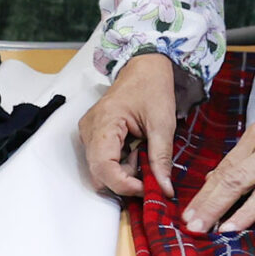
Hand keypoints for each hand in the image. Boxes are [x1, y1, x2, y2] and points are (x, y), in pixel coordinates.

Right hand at [79, 52, 178, 199]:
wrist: (146, 66)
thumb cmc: (152, 86)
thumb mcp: (163, 123)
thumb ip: (161, 158)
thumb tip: (164, 188)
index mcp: (103, 123)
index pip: (103, 167)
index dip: (124, 185)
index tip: (147, 189)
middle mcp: (90, 130)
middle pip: (99, 173)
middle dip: (125, 180)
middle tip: (149, 171)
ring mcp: (89, 133)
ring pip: (101, 170)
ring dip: (124, 172)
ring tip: (144, 154)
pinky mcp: (95, 135)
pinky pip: (104, 160)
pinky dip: (122, 163)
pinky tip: (137, 150)